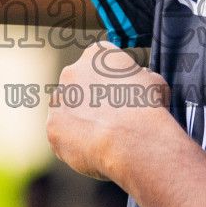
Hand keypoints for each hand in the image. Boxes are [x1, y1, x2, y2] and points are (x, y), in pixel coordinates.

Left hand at [45, 42, 178, 181]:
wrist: (133, 140)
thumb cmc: (148, 109)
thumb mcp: (153, 81)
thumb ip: (139, 77)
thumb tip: (139, 79)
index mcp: (96, 55)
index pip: (98, 62)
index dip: (110, 81)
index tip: (120, 97)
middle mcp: (71, 72)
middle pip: (78, 86)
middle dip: (90, 101)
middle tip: (110, 120)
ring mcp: (58, 101)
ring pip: (67, 112)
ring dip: (80, 122)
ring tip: (103, 138)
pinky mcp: (52, 127)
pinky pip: (62, 136)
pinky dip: (75, 144)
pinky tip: (93, 151)